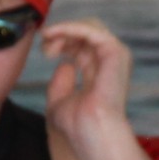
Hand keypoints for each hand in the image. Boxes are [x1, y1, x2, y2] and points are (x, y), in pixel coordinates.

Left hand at [41, 19, 133, 140]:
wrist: (91, 132)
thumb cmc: (78, 125)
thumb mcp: (59, 102)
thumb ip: (60, 84)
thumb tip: (65, 65)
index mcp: (99, 73)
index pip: (82, 46)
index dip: (62, 42)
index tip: (44, 51)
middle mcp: (109, 62)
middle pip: (85, 33)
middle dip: (62, 33)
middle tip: (43, 43)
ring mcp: (114, 56)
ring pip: (89, 27)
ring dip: (64, 29)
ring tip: (47, 39)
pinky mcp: (115, 52)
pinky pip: (91, 30)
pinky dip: (70, 27)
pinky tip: (54, 34)